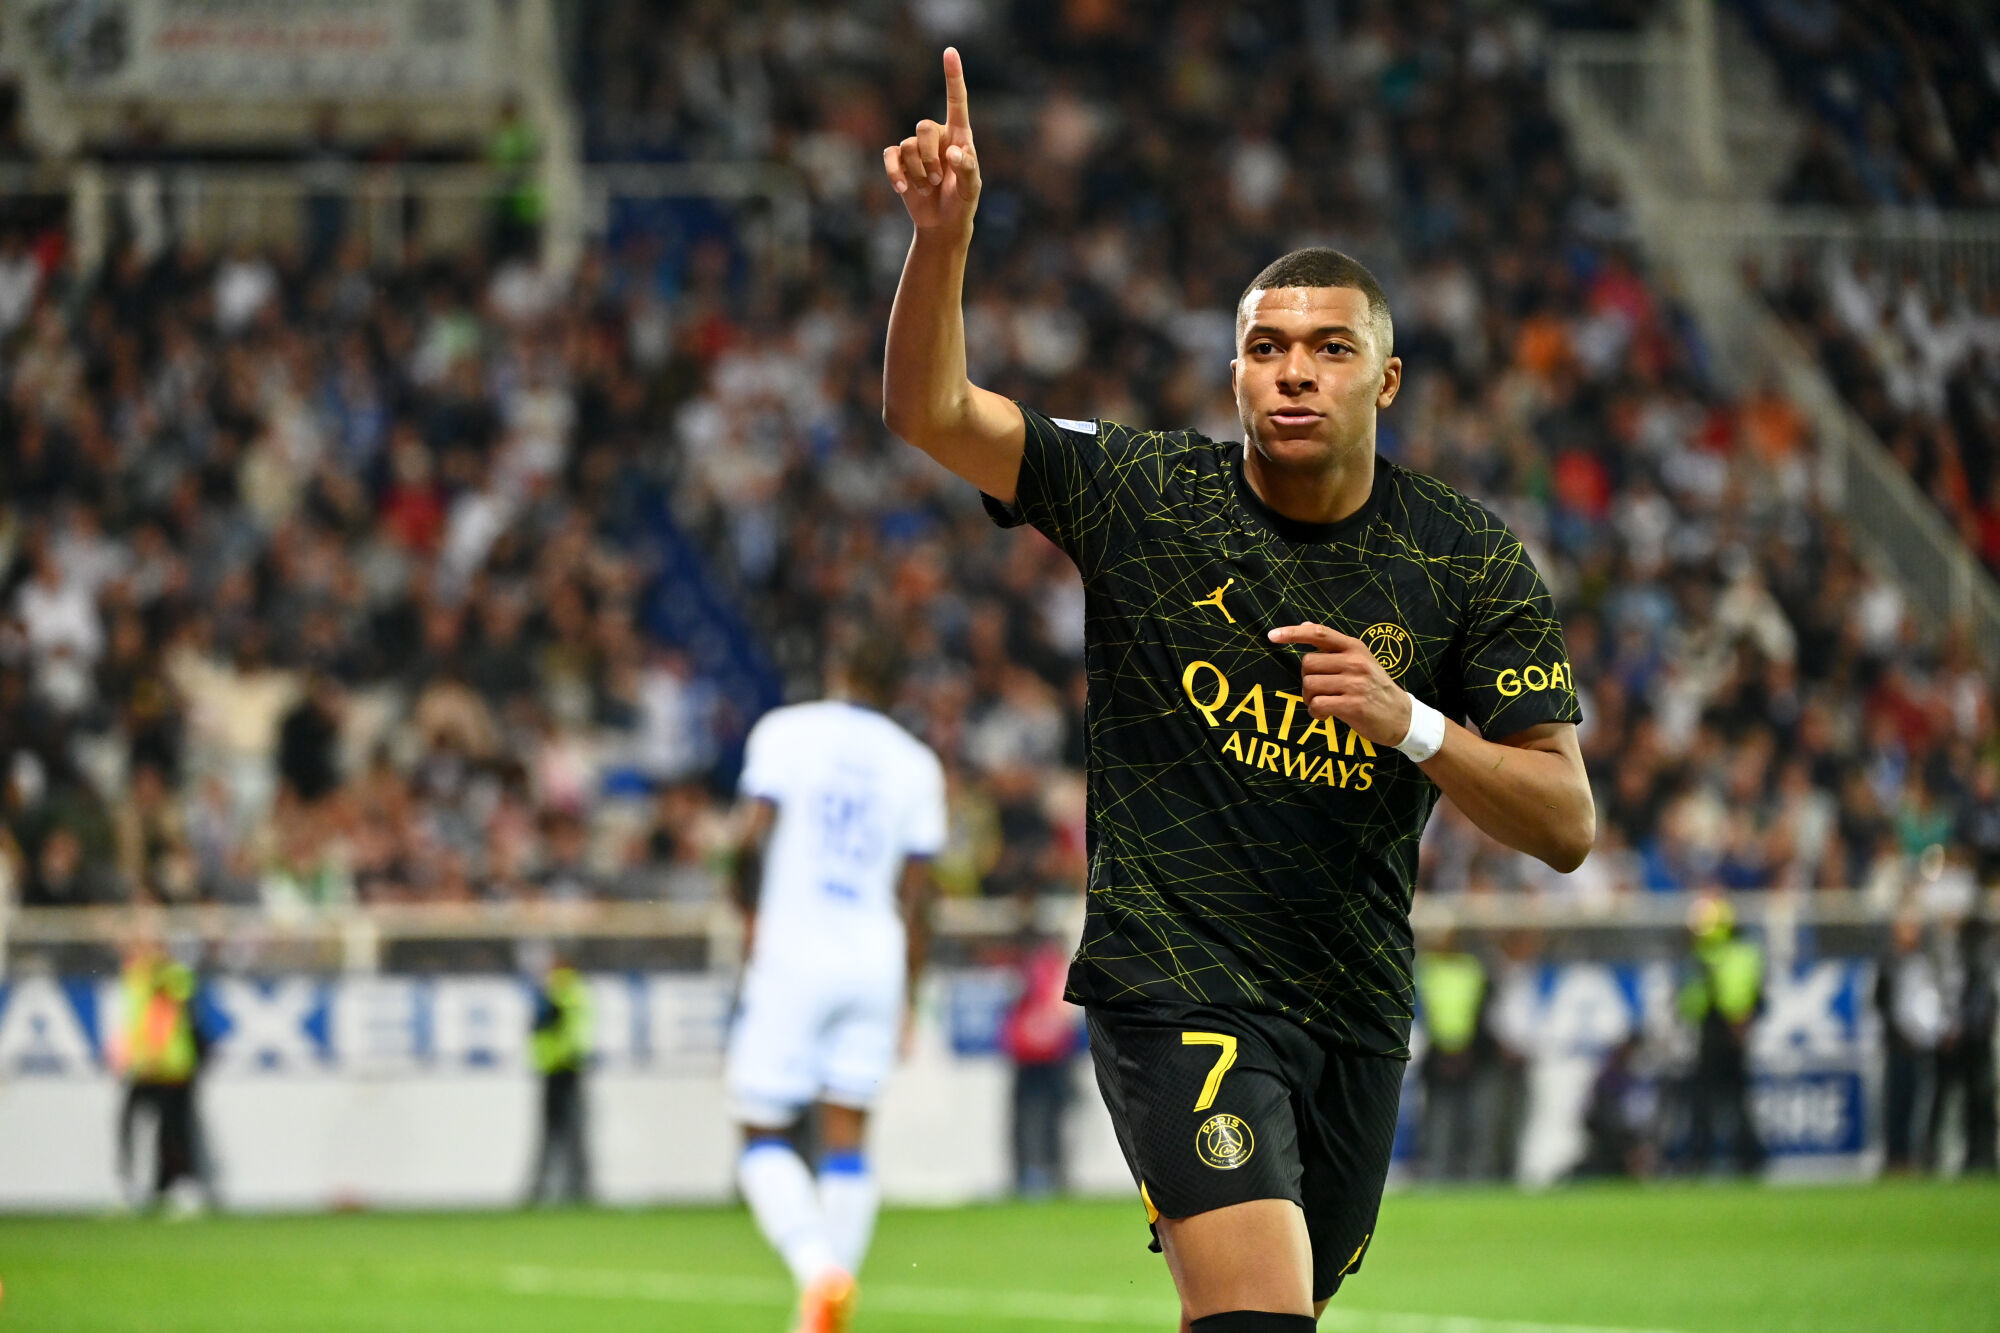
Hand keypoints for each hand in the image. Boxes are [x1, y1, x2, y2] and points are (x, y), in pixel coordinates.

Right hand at [883, 47, 980, 233]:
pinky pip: (890, 158)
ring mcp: (915, 149)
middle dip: (929, 157)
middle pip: (923, 127)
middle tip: (941, 179)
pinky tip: (905, 189)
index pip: (956, 101)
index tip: (950, 52)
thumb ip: (968, 169)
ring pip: (907, 147)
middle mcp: (936, 136)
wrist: (942, 224)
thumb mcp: (972, 189)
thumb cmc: (962, 202)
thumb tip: (953, 153)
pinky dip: (896, 174)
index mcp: (959, 135)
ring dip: (919, 173)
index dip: (953, 76)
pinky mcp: (899, 163)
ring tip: (930, 188)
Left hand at [1268, 622, 1412, 748]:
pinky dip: (1316, 713)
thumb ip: (1333, 646)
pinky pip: (1317, 705)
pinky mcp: (1353, 705)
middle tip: (1319, 692)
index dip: (1292, 633)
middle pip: (1307, 664)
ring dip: (1310, 699)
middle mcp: (1355, 661)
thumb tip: (1305, 625)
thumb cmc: (1374, 687)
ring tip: (1324, 704)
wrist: (1402, 717)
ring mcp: (1355, 683)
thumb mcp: (1360, 660)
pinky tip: (1326, 715)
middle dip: (1306, 680)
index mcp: (1354, 647)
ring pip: (1310, 685)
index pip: (1318, 633)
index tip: (1271, 635)